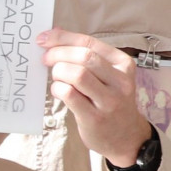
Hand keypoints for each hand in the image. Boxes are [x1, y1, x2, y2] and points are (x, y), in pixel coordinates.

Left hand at [37, 27, 149, 166]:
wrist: (126, 137)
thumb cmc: (110, 101)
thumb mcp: (107, 76)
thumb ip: (86, 56)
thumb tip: (55, 34)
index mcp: (123, 64)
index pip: (89, 43)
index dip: (62, 38)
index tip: (43, 38)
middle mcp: (120, 81)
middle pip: (84, 57)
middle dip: (58, 54)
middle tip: (46, 59)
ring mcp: (109, 101)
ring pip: (77, 74)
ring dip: (58, 72)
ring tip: (56, 77)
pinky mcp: (95, 118)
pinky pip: (70, 95)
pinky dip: (58, 89)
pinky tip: (58, 90)